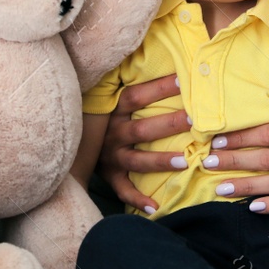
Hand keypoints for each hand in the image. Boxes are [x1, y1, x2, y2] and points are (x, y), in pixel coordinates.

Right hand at [98, 73, 189, 213]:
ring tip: (184, 160)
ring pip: (136, 160)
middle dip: (169, 124)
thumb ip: (134, 86)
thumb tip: (166, 62)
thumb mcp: (113, 100)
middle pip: (141, 129)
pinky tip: (155, 206)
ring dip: (160, 161)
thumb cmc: (106, 118)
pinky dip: (137, 199)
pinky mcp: (110, 176)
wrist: (74, 146)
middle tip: (194, 120)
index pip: (135, 96)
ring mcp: (110, 157)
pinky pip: (123, 190)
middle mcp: (112, 134)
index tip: (182, 78)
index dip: (157, 88)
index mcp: (113, 111)